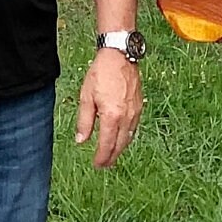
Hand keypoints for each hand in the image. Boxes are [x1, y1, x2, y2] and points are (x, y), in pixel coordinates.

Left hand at [75, 50, 142, 168]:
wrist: (119, 56)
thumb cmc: (101, 73)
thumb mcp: (86, 97)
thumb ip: (84, 121)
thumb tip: (81, 141)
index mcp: (111, 116)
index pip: (107, 144)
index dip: (102, 157)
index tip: (97, 165)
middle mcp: (126, 117)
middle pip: (120, 145)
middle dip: (111, 157)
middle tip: (104, 165)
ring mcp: (135, 112)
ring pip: (129, 138)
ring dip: (120, 148)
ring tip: (112, 155)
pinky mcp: (139, 106)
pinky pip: (134, 128)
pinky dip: (127, 137)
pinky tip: (121, 138)